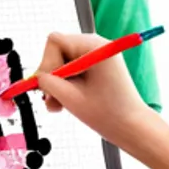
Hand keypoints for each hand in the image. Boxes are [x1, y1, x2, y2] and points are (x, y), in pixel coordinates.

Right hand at [35, 32, 150, 148]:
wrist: (132, 127)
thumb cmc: (109, 114)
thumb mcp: (71, 98)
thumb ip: (49, 83)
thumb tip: (36, 77)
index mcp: (94, 47)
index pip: (55, 41)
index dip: (46, 63)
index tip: (49, 86)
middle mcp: (95, 45)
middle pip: (57, 50)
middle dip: (51, 76)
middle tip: (51, 100)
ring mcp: (95, 54)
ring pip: (61, 62)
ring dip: (56, 84)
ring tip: (59, 105)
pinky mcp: (94, 65)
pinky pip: (69, 68)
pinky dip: (64, 85)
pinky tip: (64, 102)